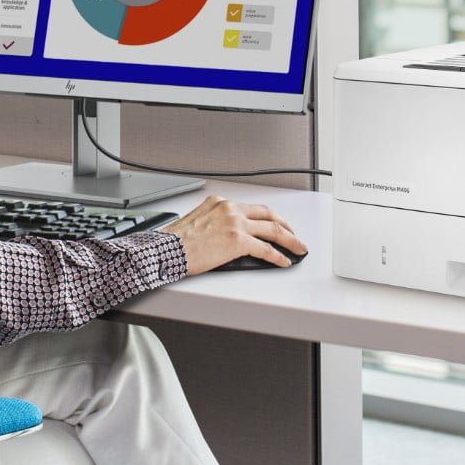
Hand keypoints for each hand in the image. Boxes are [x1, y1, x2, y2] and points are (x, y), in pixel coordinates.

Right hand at [159, 194, 307, 274]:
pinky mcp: (238, 241)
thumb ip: (216, 223)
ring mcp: (235, 223)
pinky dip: (278, 256)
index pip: (252, 208)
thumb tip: (230, 238)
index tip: (275, 224)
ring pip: (273, 229)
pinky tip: (283, 261)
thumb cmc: (175, 242)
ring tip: (298, 249)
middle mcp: (230, 209)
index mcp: (220, 203)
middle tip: (293, 236)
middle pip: (268, 214)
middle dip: (285, 225)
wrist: (167, 249)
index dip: (268, 218)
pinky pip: (266, 249)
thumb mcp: (197, 221)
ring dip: (289, 240)